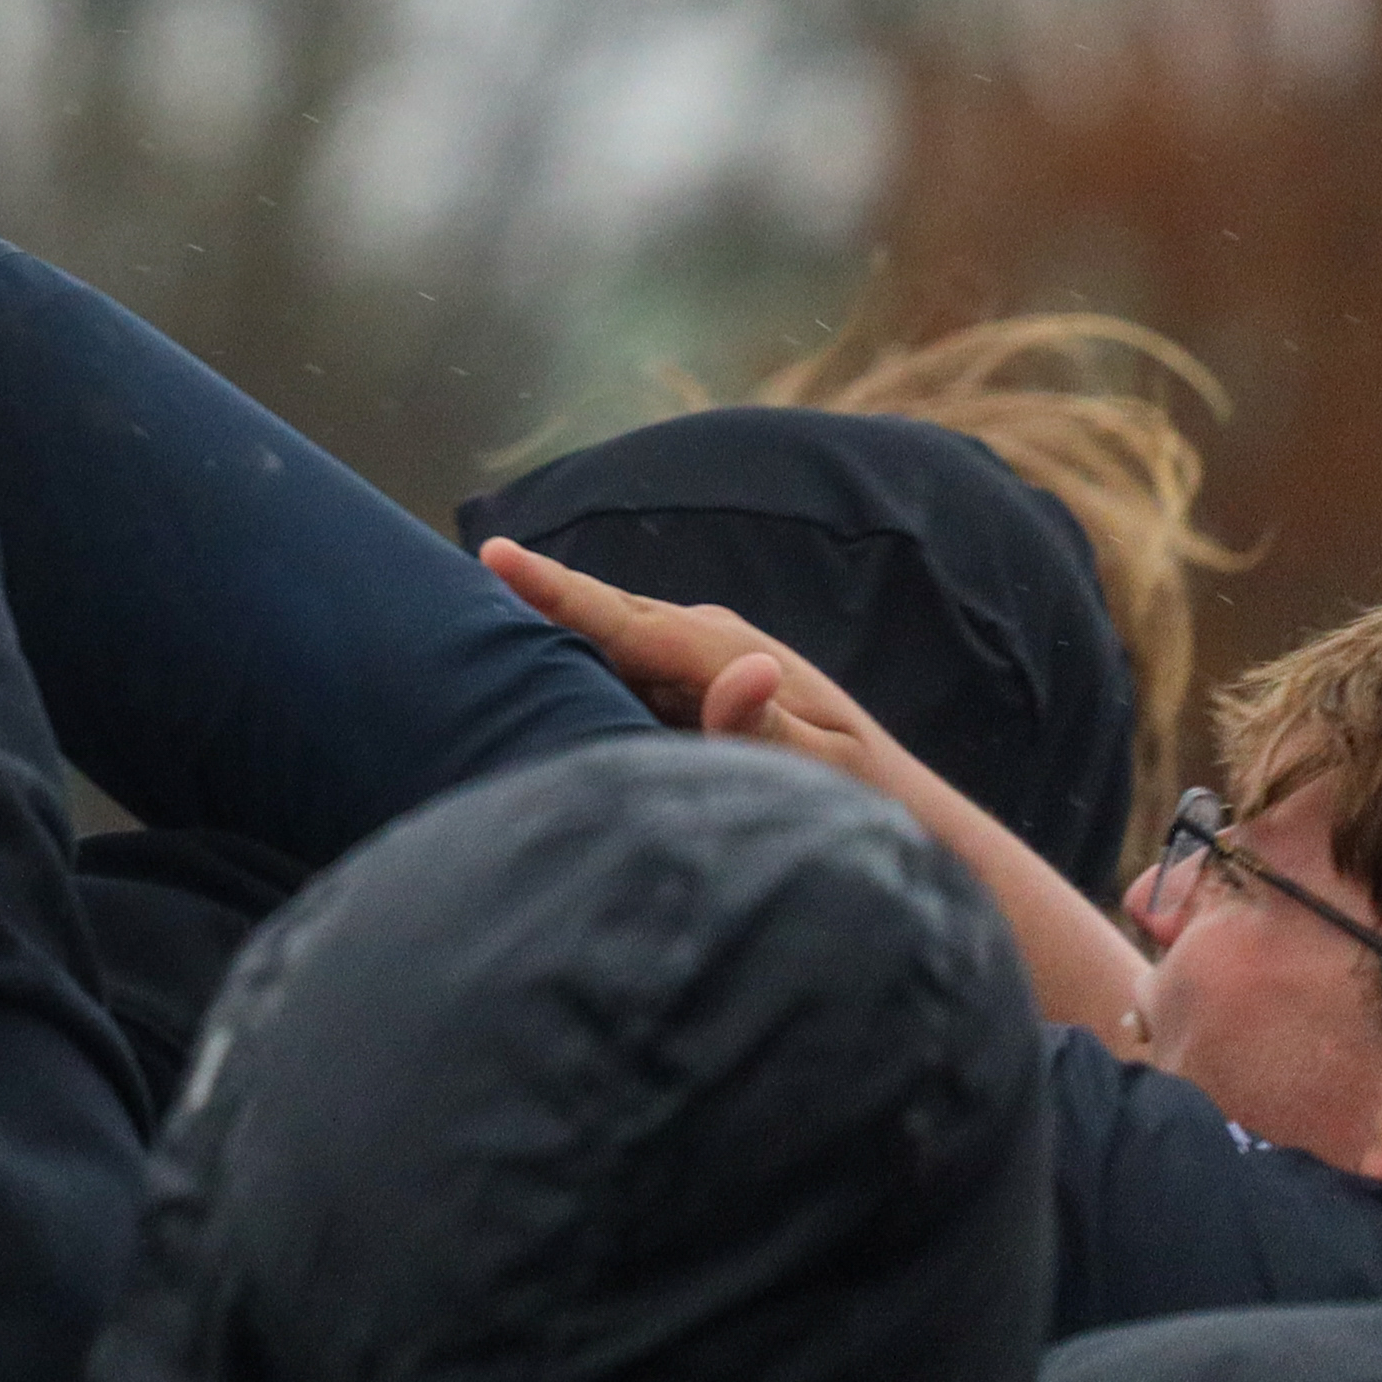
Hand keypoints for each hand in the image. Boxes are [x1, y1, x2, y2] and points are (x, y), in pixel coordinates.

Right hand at [487, 533, 1163, 1041]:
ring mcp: (716, 669)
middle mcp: (723, 649)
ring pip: (620, 640)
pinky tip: (546, 655)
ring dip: (563, 623)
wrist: (918, 827)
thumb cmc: (872, 809)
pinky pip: (634, 671)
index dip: (555, 589)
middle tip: (462, 569)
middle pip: (613, 615)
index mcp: (739, 656)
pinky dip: (589, 658)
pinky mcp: (711, 697)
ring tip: (483, 602)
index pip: (626, 619)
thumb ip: (770, 724)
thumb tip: (743, 667)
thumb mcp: (824, 774)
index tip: (491, 554)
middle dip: (545, 592)